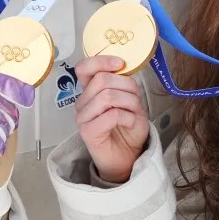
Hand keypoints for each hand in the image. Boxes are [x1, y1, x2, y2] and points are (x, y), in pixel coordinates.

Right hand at [74, 55, 149, 183]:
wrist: (126, 158)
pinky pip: (112, 115)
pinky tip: (130, 124)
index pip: (84, 67)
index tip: (120, 63)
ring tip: (135, 114)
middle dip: (127, 86)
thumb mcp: (130, 100)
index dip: (101, 61)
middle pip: (102, 79)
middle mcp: (82, 102)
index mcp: (90, 91)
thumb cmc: (128, 129)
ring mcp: (83, 117)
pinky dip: (128, 117)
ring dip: (130, 103)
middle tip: (136, 100)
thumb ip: (124, 84)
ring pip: (108, 96)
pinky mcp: (88, 132)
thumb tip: (124, 66)